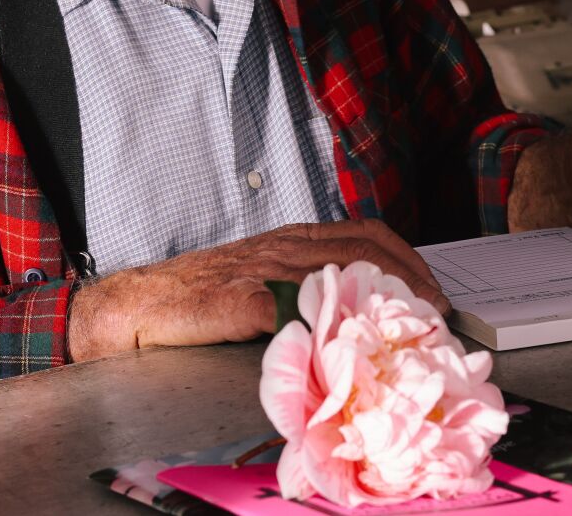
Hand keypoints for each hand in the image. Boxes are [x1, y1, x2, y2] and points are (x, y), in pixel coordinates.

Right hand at [65, 220, 449, 363]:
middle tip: (439, 310)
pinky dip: (328, 317)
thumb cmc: (190, 300)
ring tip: (415, 322)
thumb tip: (347, 310)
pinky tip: (353, 336)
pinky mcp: (240, 301)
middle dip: (410, 277)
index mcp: (286, 242)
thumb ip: (294, 289)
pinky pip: (292, 305)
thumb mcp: (251, 283)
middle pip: (361, 249)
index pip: (360, 235)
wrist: (132, 307)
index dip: (405, 259)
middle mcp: (280, 249)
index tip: (434, 289)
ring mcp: (261, 273)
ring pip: (338, 269)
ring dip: (385, 293)